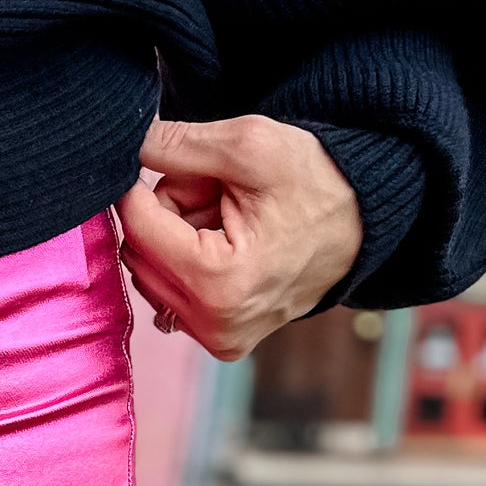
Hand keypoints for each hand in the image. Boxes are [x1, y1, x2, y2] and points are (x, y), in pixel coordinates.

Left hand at [118, 115, 363, 360]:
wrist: (359, 223)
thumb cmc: (314, 181)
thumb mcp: (251, 144)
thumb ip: (180, 144)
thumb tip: (126, 142)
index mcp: (220, 282)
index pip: (138, 227)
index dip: (138, 186)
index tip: (164, 160)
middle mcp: (215, 325)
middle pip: (141, 253)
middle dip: (167, 214)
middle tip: (214, 190)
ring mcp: (219, 340)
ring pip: (152, 274)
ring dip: (177, 237)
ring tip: (228, 218)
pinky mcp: (222, 342)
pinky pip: (173, 295)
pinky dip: (190, 263)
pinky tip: (228, 247)